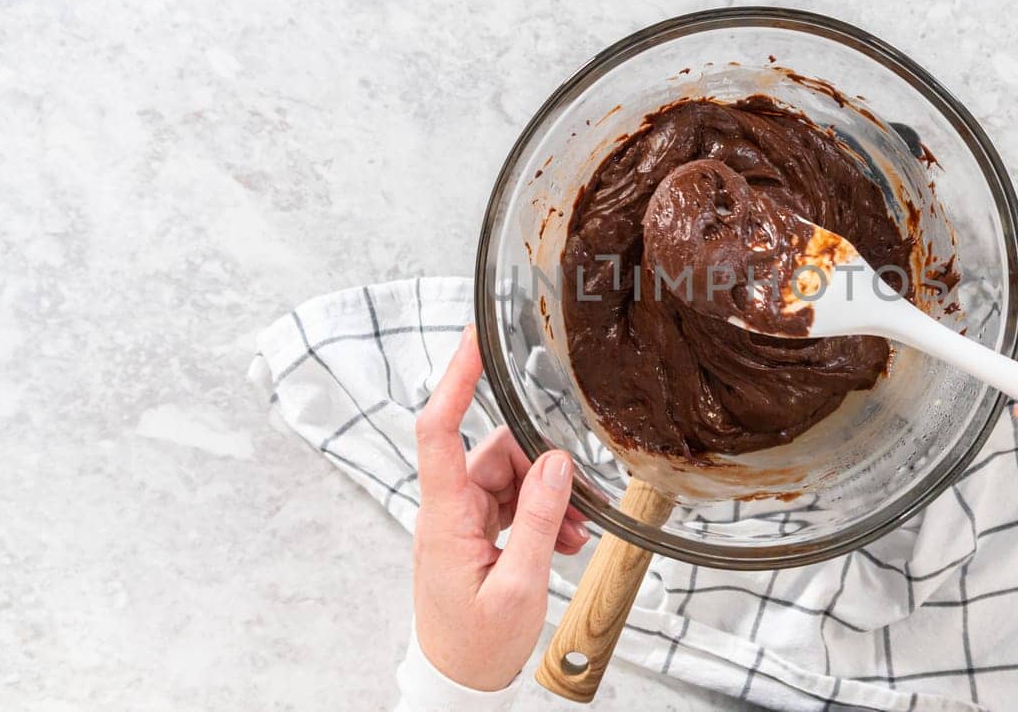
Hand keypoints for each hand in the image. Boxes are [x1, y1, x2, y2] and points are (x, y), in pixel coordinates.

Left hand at [411, 331, 589, 689]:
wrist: (458, 684)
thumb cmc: (477, 646)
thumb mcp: (520, 586)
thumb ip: (541, 520)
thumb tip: (556, 463)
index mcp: (444, 517)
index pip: (438, 429)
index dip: (455, 379)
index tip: (474, 340)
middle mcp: (447, 511)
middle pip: (494, 453)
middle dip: (541, 469)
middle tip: (578, 502)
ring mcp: (460, 522)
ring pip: (510, 478)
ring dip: (548, 498)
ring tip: (574, 534)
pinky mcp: (474, 535)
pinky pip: (512, 504)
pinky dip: (542, 516)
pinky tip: (564, 540)